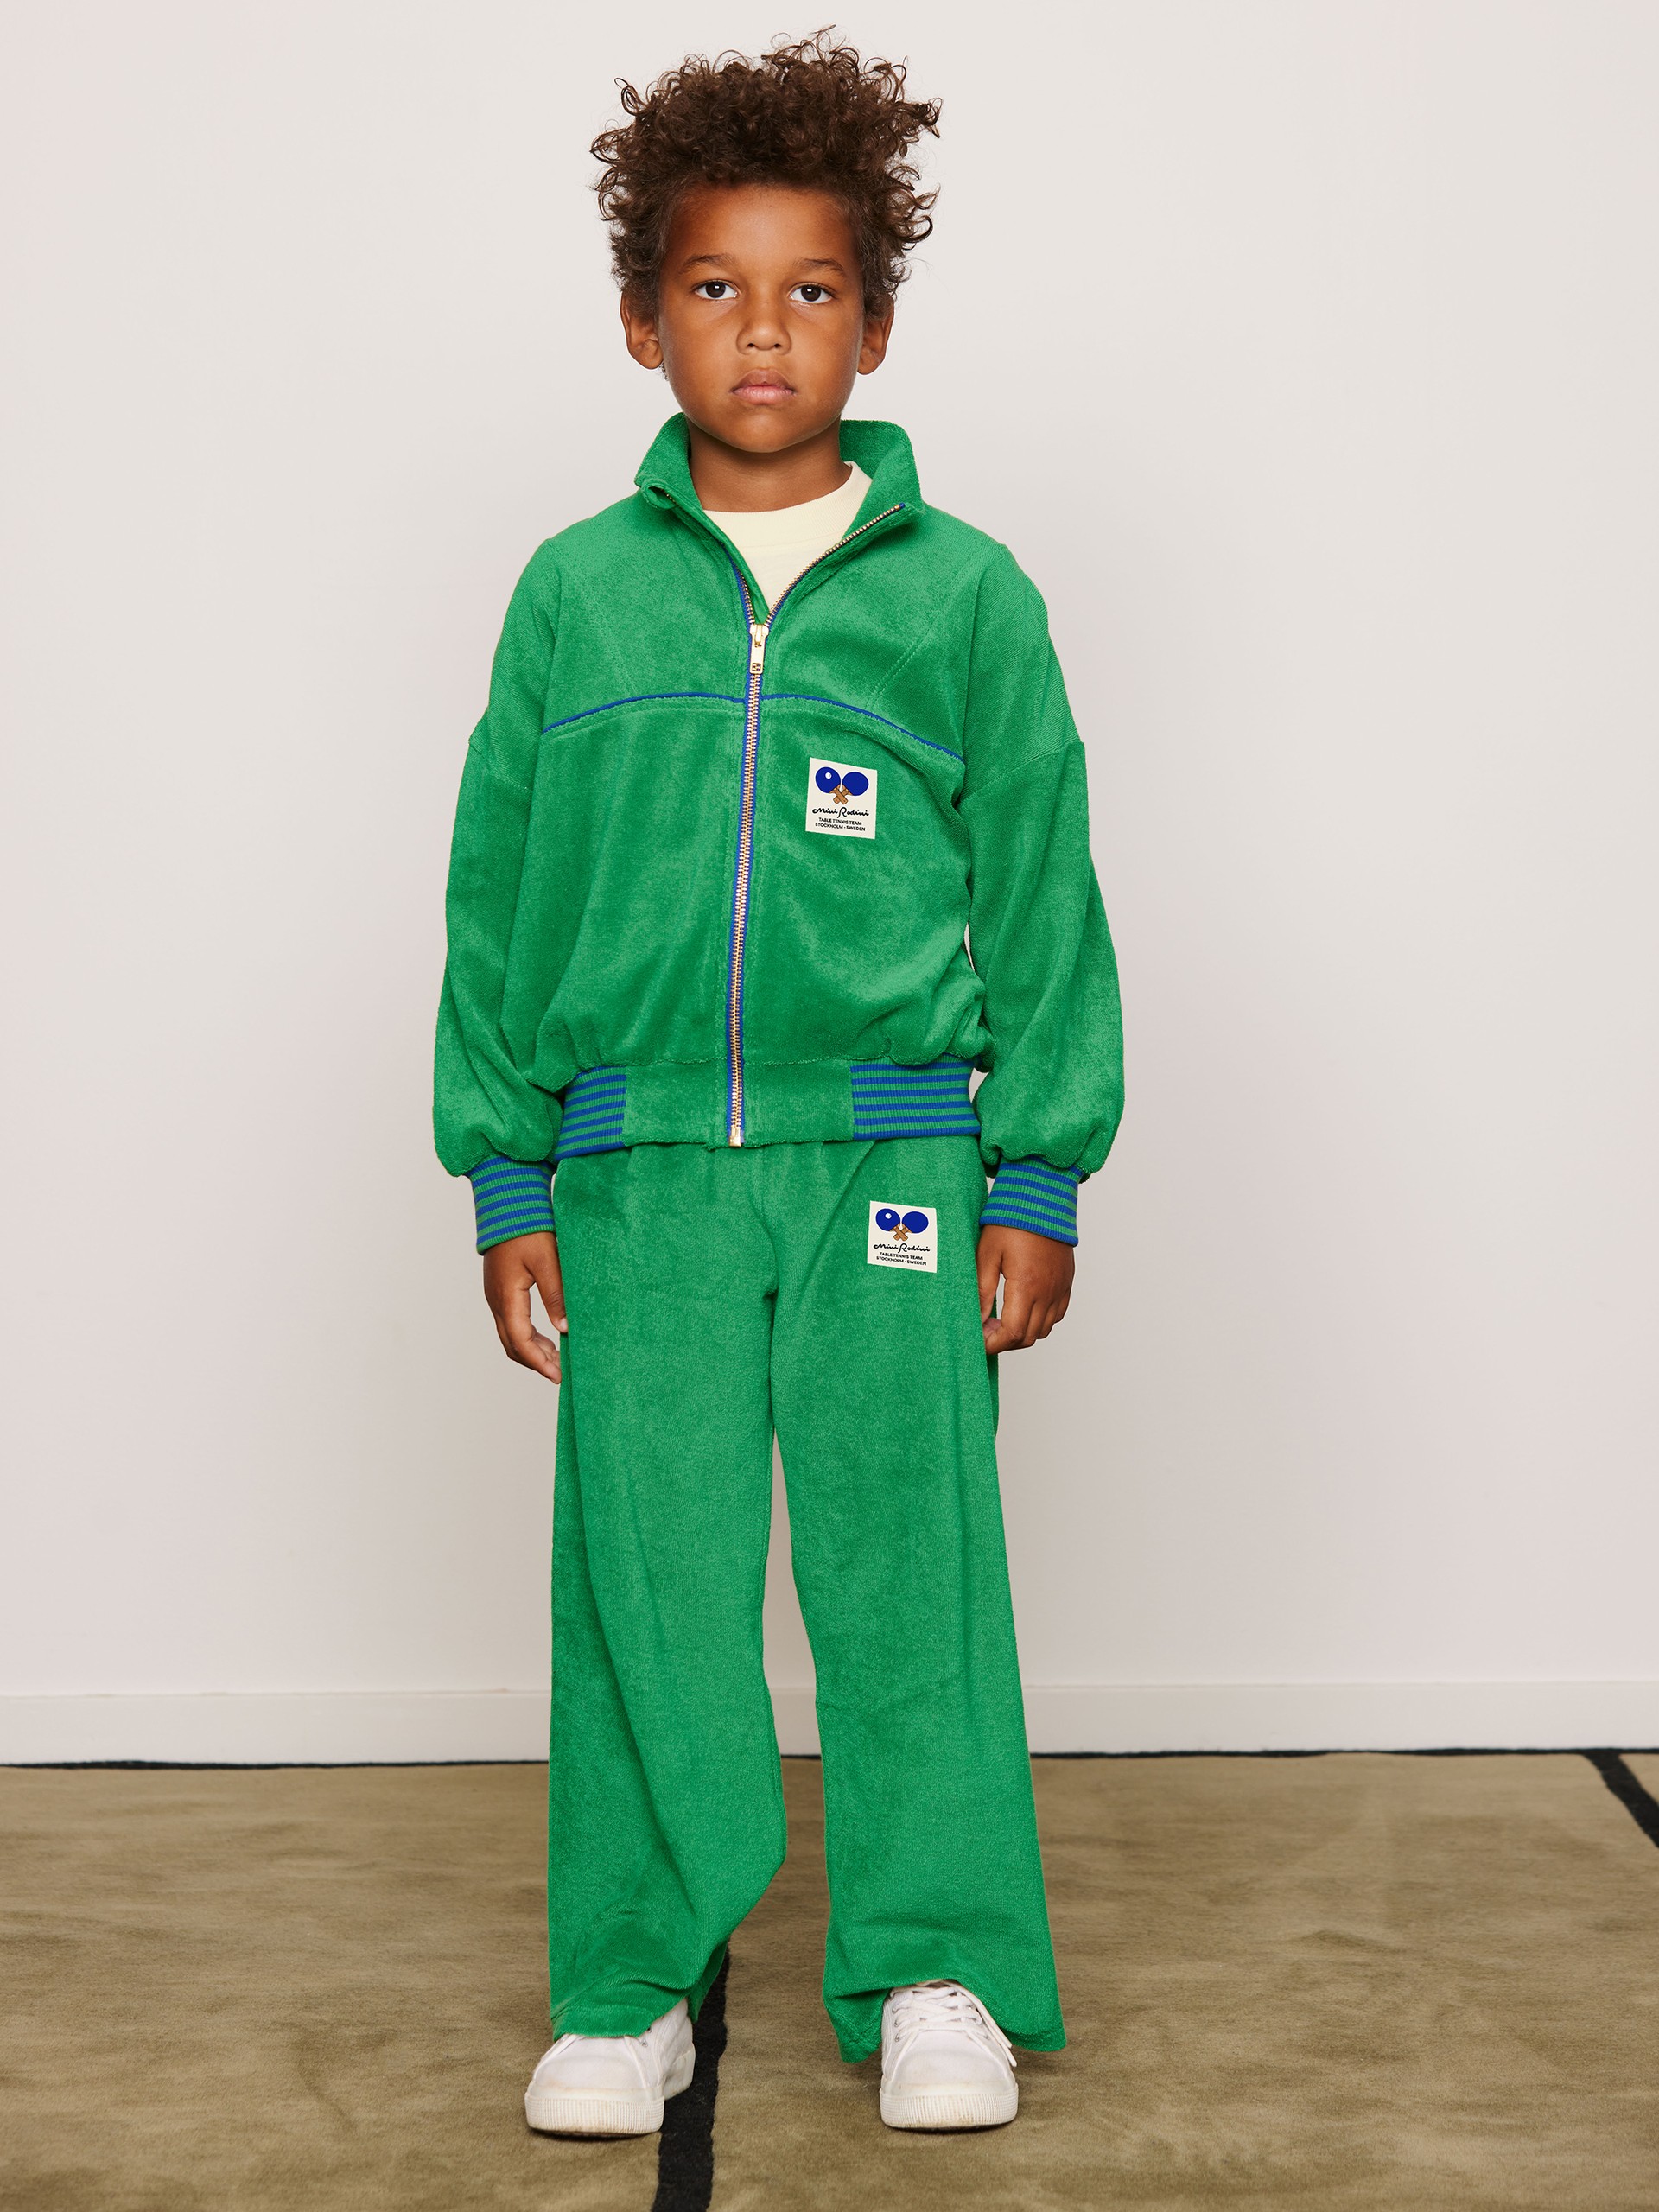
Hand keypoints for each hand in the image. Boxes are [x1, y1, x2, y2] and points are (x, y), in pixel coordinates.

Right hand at [482, 1231, 566, 1382]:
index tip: (557, 1376)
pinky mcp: (500, 1290)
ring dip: (532, 1351)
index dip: (539, 1363)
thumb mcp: (547, 1261)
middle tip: (560, 1373)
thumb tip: (565, 1328)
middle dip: (535, 1362)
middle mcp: (496, 1301)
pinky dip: (528, 1337)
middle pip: (512, 1345)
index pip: (520, 1341)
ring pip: (510, 1335)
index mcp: (507, 1297)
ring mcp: (496, 1296)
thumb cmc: (527, 1228)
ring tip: (557, 1359)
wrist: (507, 1204)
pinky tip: (547, 1338)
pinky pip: (511, 1323)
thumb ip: (555, 1295)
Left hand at [977, 1224, 1073, 1353]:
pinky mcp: (1066, 1281)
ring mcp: (1060, 1288)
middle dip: (1004, 1342)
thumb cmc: (1011, 1221)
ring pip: (1044, 1329)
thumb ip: (982, 1291)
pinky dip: (1040, 1321)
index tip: (978, 1341)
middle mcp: (1047, 1291)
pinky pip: (1057, 1314)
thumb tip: (977, 1320)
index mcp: (1026, 1286)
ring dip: (1022, 1333)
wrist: (1042, 1198)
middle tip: (985, 1330)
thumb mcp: (987, 1254)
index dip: (993, 1344)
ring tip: (1002, 1321)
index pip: (1012, 1333)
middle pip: (1028, 1337)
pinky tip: (1023, 1309)